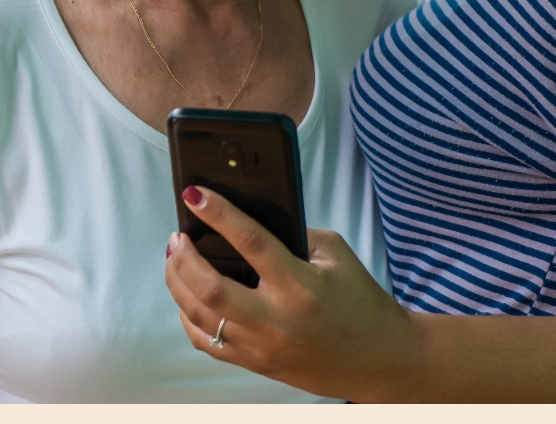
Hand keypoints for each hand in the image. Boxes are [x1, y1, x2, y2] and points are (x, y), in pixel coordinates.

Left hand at [163, 185, 412, 400]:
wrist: (379, 359)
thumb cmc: (360, 300)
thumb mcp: (336, 255)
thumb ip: (294, 235)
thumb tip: (246, 217)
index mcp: (301, 285)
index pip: (251, 242)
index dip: (219, 214)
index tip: (194, 194)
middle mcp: (277, 319)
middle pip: (210, 287)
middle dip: (183, 257)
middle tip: (177, 236)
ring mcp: (262, 346)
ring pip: (199, 316)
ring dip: (178, 282)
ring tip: (175, 259)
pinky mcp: (256, 363)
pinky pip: (206, 342)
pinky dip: (188, 316)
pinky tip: (187, 296)